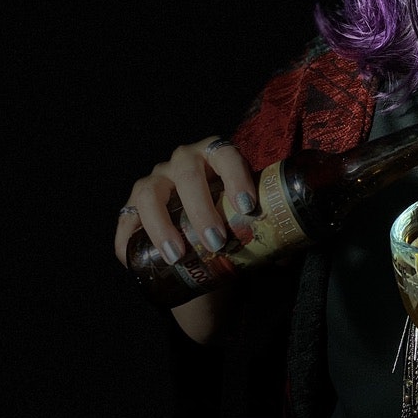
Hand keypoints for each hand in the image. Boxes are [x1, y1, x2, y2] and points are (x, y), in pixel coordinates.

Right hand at [113, 137, 257, 268]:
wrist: (201, 235)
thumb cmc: (232, 219)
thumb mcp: (249, 218)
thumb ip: (269, 230)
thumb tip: (292, 253)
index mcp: (216, 155)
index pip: (226, 155)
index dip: (236, 177)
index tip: (248, 208)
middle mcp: (183, 161)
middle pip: (187, 174)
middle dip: (202, 208)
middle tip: (218, 241)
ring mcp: (155, 180)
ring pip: (150, 193)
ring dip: (163, 224)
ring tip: (179, 256)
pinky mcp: (132, 206)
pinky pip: (124, 221)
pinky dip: (126, 241)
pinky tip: (132, 262)